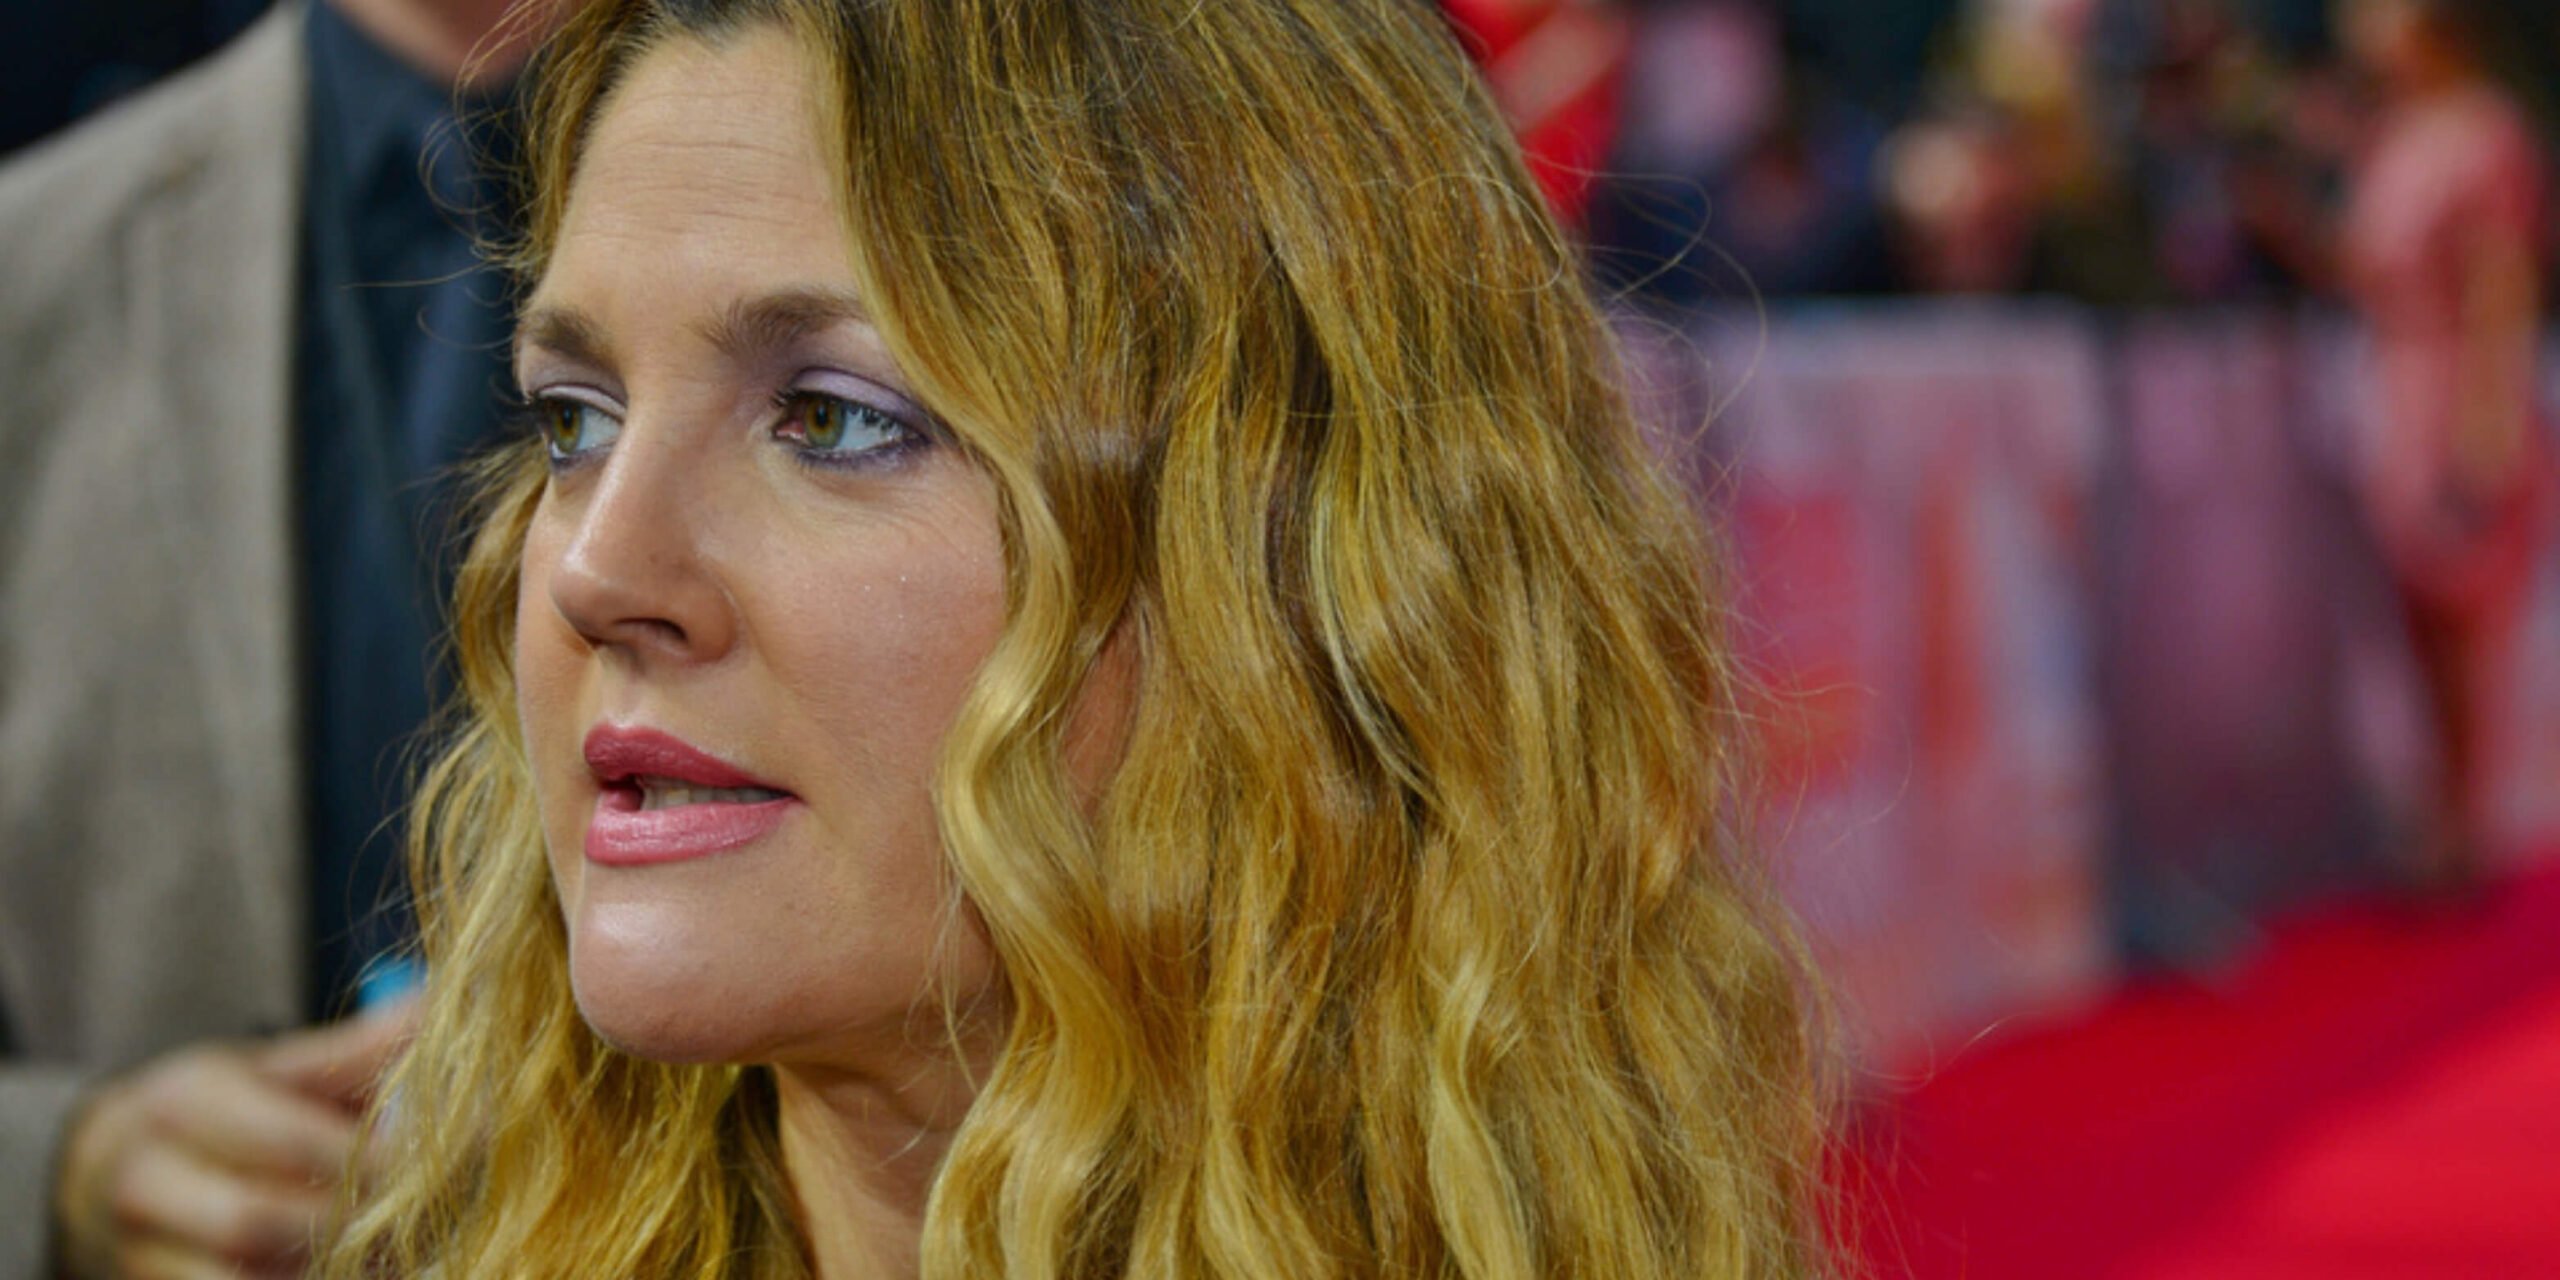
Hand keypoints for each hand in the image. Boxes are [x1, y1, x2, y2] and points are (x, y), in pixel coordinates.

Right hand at [50, 1009, 412, 1278]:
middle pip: (260, 1220)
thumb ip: (357, 1050)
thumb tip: (441, 1013)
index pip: (291, 1141)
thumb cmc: (216, 1111)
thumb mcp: (273, 1067)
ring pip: (247, 1277)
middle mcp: (147, 1180)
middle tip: (429, 1212)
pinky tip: (358, 1272)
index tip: (456, 1155)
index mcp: (185, 1102)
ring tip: (401, 1247)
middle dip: (356, 1220)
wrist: (110, 1171)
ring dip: (336, 1268)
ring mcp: (139, 1249)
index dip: (378, 1157)